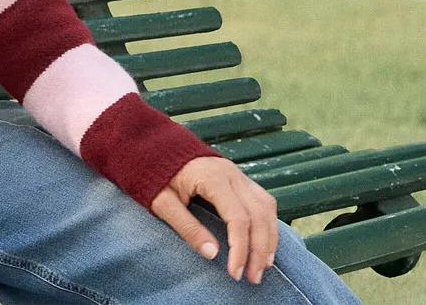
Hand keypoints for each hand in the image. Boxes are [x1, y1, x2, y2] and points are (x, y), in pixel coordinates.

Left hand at [150, 155, 279, 284]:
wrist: (156, 147)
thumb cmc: (156, 175)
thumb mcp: (163, 203)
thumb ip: (187, 227)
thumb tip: (212, 254)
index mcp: (213, 178)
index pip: (238, 218)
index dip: (240, 248)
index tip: (235, 272)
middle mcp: (232, 174)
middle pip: (258, 215)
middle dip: (260, 249)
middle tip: (253, 278)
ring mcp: (239, 174)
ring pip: (266, 207)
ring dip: (269, 238)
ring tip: (264, 265)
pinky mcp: (240, 179)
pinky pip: (263, 202)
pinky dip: (267, 224)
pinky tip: (264, 243)